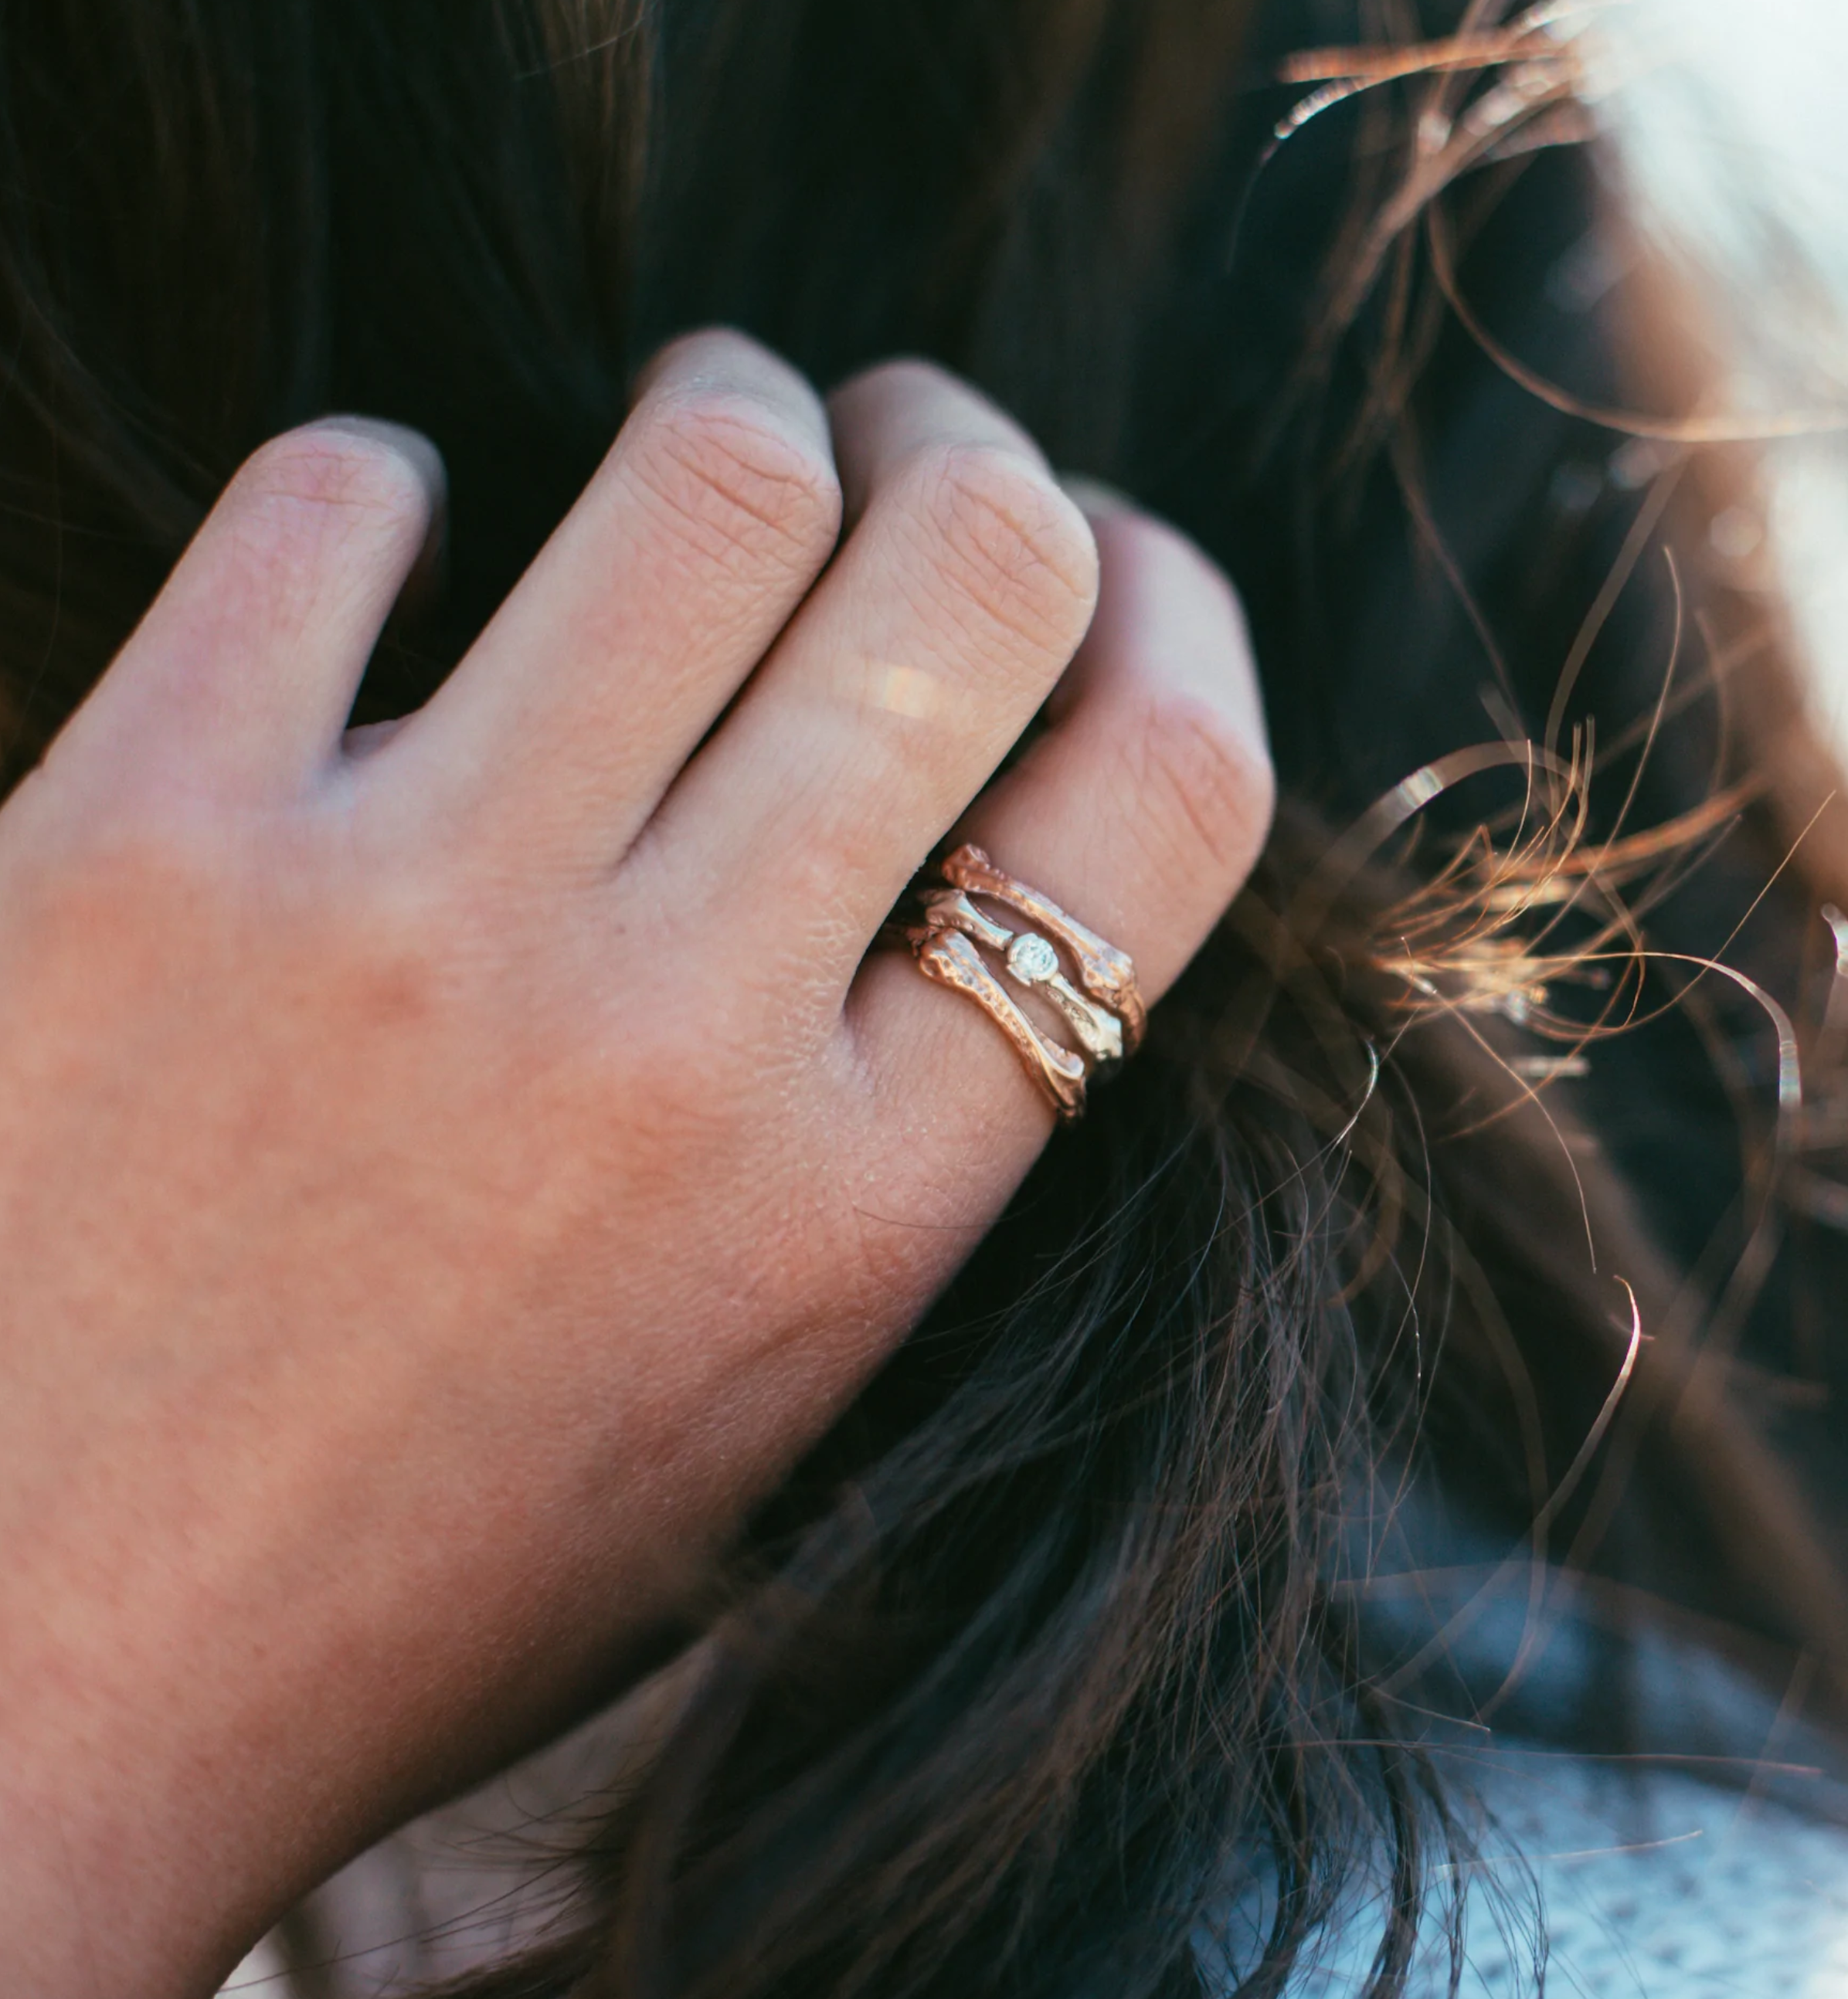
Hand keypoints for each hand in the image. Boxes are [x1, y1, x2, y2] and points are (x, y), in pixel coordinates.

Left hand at [0, 332, 1270, 1996]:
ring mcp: (411, 921)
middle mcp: (674, 1042)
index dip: (1182, 620)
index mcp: (855, 1208)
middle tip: (913, 443)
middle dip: (977, 455)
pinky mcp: (141, 836)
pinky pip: (342, 503)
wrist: (10, 1704)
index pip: (1162, 805)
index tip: (1126, 565)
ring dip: (744, 410)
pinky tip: (393, 546)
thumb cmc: (401, 1577)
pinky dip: (391, 485)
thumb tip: (961, 840)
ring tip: (712, 433)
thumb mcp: (745, 1406)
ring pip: (713, 480)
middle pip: (973, 577)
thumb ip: (891, 1144)